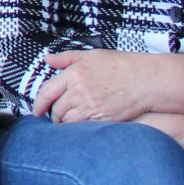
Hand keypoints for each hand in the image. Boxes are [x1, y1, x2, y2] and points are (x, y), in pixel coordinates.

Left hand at [36, 50, 175, 124]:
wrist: (146, 80)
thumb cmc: (120, 65)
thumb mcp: (92, 55)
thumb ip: (66, 58)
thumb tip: (47, 59)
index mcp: (74, 74)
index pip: (47, 92)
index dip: (39, 103)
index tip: (36, 110)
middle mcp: (79, 92)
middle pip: (57, 109)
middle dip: (53, 114)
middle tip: (55, 116)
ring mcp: (91, 107)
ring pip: (68, 121)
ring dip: (65, 123)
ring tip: (67, 122)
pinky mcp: (103, 119)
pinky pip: (83, 127)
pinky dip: (78, 128)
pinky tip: (81, 126)